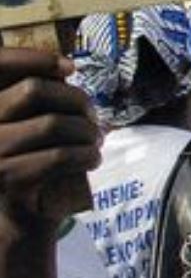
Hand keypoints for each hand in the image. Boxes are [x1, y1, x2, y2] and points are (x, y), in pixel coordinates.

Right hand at [0, 49, 99, 232]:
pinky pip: (60, 155)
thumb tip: (65, 68)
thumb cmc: (31, 163)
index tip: (69, 66)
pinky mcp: (7, 177)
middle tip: (93, 117)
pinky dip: (86, 154)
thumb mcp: (29, 126)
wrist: (19, 219)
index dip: (34, 58)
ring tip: (95, 141)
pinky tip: (92, 159)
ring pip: (52, 123)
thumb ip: (38, 99)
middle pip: (34, 90)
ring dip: (86, 130)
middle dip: (74, 99)